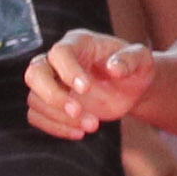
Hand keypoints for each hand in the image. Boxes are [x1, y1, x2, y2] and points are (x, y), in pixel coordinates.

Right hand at [28, 27, 157, 141]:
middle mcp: (58, 61)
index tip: (86, 89)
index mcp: (79, 43)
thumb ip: (131, 60)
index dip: (68, 71)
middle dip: (53, 96)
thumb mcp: (142, 59)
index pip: (60, 52)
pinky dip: (55, 127)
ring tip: (93, 125)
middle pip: (35, 73)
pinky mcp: (51, 104)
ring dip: (60, 117)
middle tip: (78, 111)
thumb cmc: (136, 69)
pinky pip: (36, 116)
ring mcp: (53, 83)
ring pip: (35, 98)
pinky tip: (79, 132)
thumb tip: (114, 68)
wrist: (131, 89)